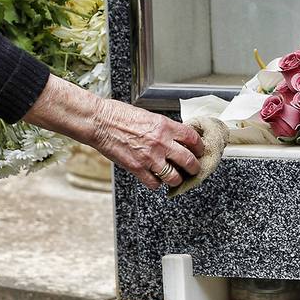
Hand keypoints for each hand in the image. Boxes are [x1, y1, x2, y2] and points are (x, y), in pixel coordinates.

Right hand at [23, 75, 203, 191]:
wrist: (100, 122)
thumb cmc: (120, 115)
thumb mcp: (148, 115)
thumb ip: (164, 128)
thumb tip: (176, 137)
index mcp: (165, 125)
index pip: (193, 138)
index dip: (199, 147)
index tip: (199, 150)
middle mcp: (161, 142)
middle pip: (189, 161)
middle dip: (194, 167)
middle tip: (194, 169)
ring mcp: (149, 157)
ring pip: (174, 177)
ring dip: (177, 179)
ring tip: (175, 177)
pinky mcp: (137, 168)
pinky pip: (155, 184)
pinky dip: (157, 184)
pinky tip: (155, 179)